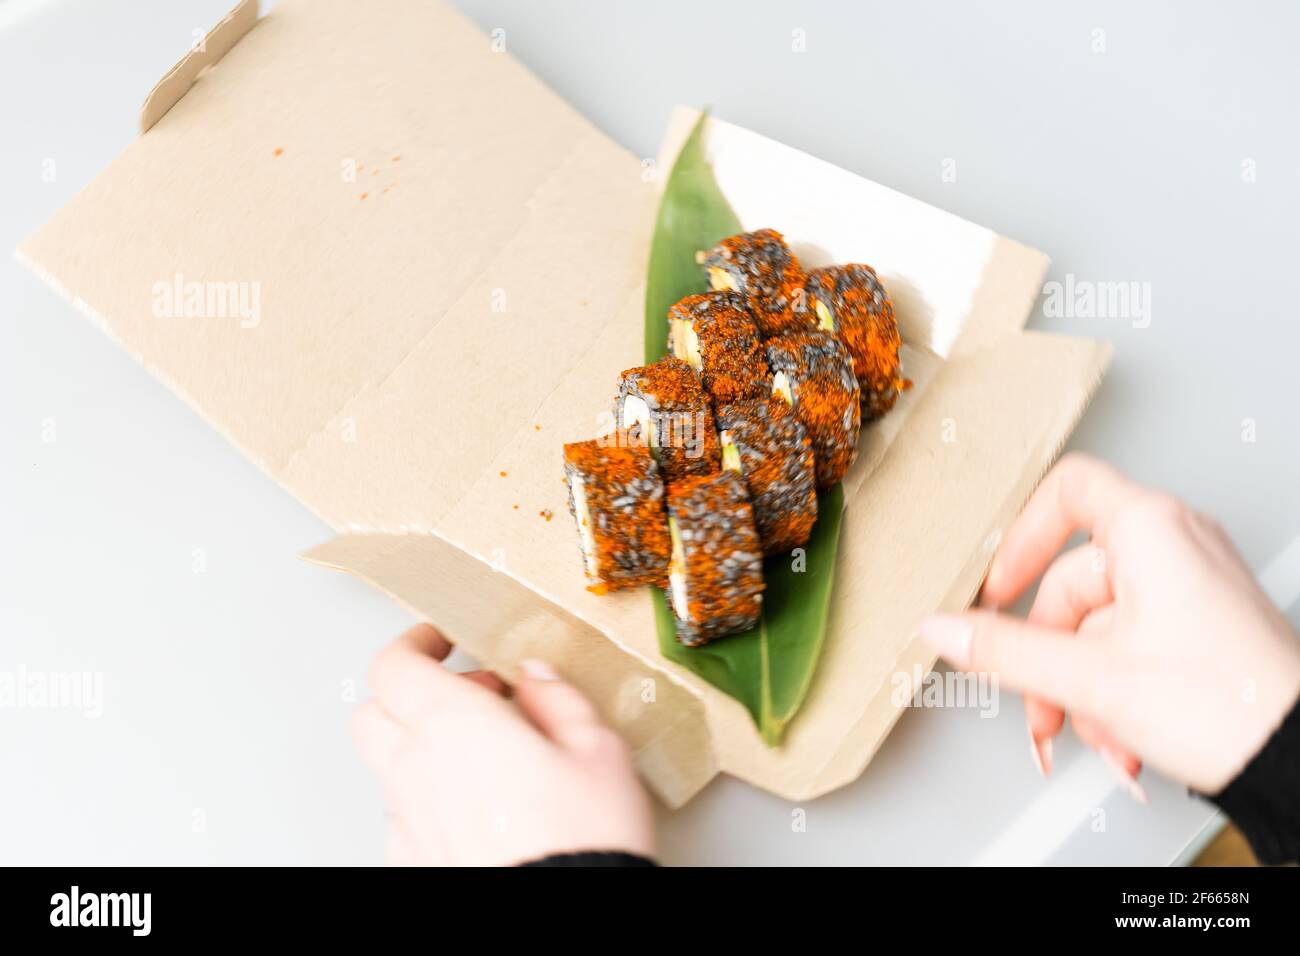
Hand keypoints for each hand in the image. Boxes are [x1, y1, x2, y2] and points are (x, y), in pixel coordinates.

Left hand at [352, 623, 654, 865]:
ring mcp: (409, 821)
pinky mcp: (414, 861)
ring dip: (420, 747)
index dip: (414, 642)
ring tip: (480, 755)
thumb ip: (559, 700)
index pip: (394, 664)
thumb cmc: (583, 841)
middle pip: (373, 711)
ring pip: (386, 765)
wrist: (562, 926)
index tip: (442, 639)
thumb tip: (539, 678)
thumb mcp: (599, 750)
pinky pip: (404, 815)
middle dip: (411, 692)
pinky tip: (476, 807)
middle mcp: (417, 769)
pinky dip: (428, 798)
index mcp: (456, 725)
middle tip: (469, 696)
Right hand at [919, 453, 1299, 794]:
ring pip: (1098, 624)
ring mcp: (1191, 583)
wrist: (1299, 758)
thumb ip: (1003, 650)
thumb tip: (943, 629)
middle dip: (1050, 656)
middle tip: (1043, 704)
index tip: (998, 588)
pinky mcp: (1200, 622)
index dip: (1020, 537)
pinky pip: (1130, 641)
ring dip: (1081, 685)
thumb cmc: (1228, 704)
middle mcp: (1175, 544)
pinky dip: (1114, 687)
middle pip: (1071, 581)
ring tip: (1095, 732)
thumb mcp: (1090, 678)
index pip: (1066, 490)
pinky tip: (1121, 733)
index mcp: (1151, 529)